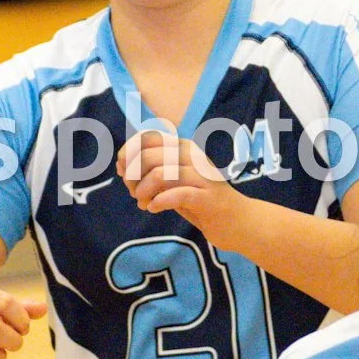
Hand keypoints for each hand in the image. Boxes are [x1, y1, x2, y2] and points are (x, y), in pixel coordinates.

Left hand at [118, 130, 244, 244]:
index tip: (122, 171)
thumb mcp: (173, 180)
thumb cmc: (200, 199)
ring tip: (143, 203)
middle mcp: (192, 156)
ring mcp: (201, 176)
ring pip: (159, 174)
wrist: (237, 221)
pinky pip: (176, 194)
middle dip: (132, 177)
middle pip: (148, 156)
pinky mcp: (207, 197)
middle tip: (134, 193)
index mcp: (182, 147)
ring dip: (143, 191)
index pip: (146, 138)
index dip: (128, 152)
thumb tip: (121, 165)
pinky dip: (159, 202)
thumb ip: (150, 170)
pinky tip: (154, 209)